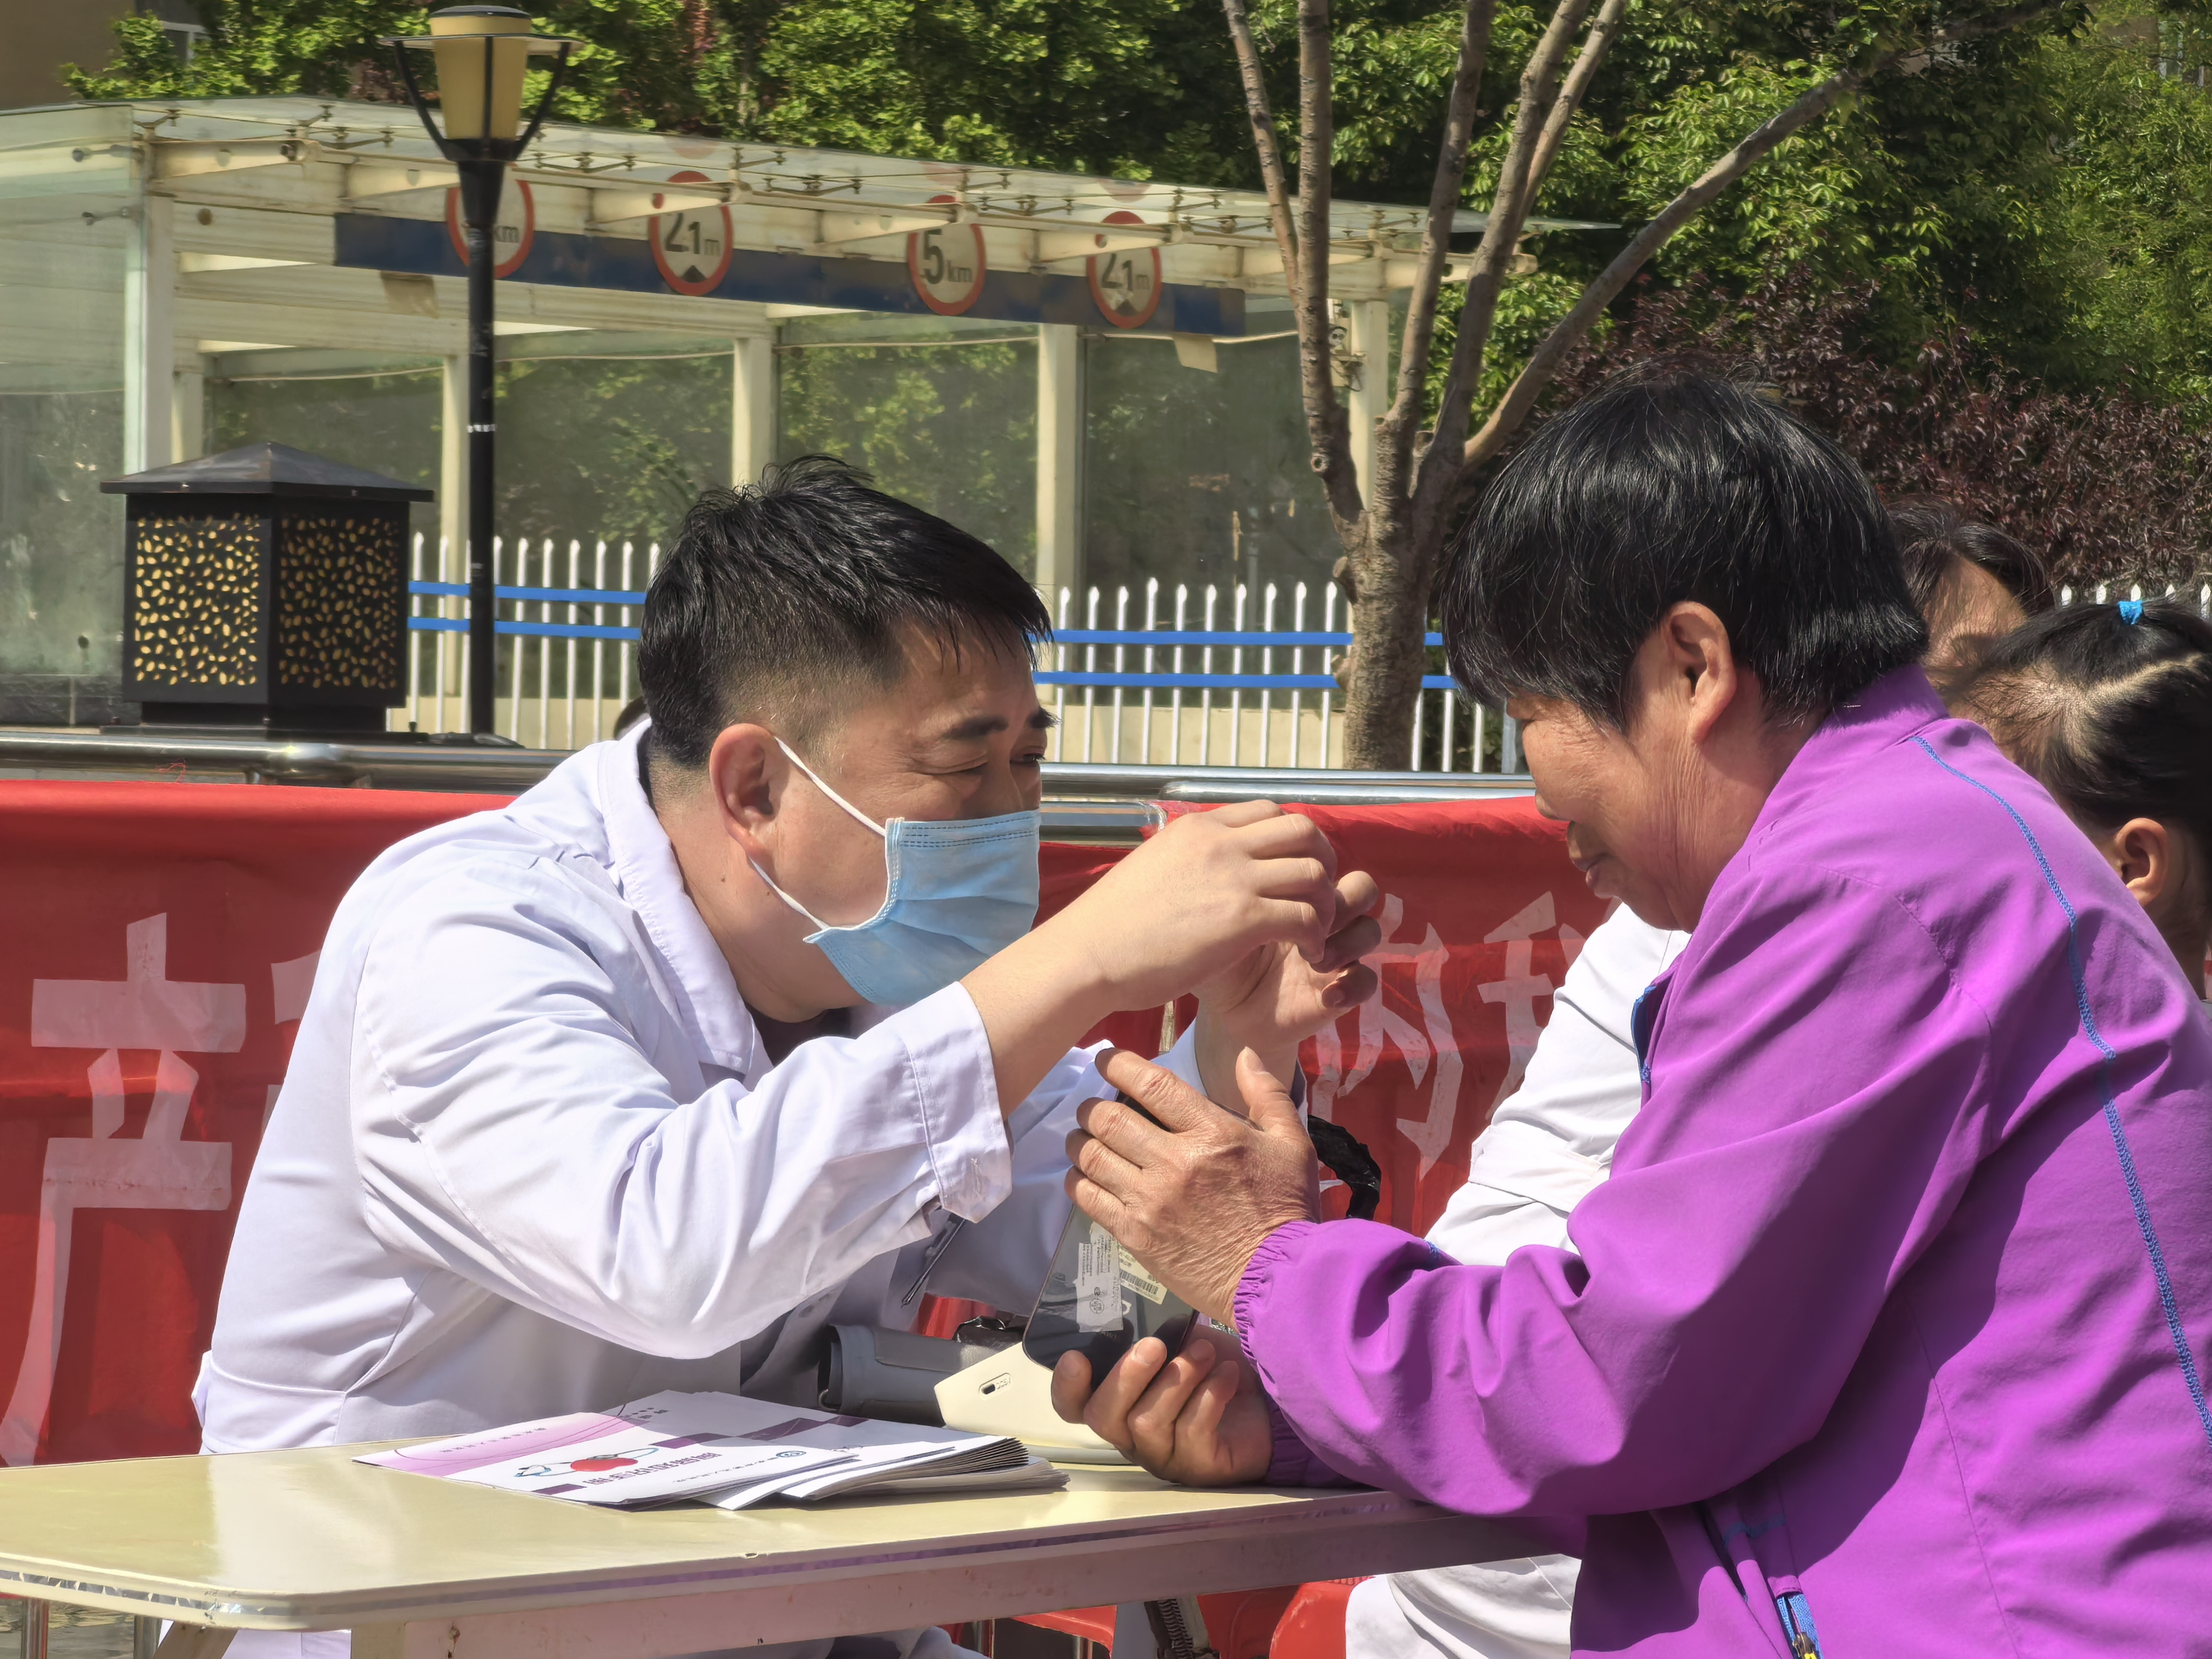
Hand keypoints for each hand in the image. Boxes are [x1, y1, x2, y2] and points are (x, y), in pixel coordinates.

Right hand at [1037, 802, 1351, 1014]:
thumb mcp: (1153, 865)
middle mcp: (1220, 843)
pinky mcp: (1242, 920)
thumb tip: (1205, 863)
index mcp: (1199, 827)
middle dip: (1322, 862)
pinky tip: (1307, 952)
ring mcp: (1233, 879)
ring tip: (1316, 931)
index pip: (1270, 811)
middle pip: (1304, 830)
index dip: (1294, 841)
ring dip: (1325, 903)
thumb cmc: (1113, 924)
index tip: (1292, 871)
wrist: (1088, 954)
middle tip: (1316, 897)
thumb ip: (1189, 857)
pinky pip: (1306, 916)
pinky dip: (1316, 935)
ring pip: (1314, 873)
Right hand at [1050, 1327, 1272, 1485]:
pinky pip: (1191, 1431)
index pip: (1073, 1407)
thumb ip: (1150, 1331)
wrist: (1268, 1400)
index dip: (1065, 1387)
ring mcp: (1164, 1455)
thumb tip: (1134, 1299)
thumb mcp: (1179, 1341)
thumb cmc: (1213, 1367)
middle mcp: (1133, 1436)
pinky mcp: (1198, 1466)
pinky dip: (1209, 1396)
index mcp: (1119, 1403)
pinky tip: (1226, 1375)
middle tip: (1155, 1345)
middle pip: (1104, 1417)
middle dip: (1126, 1376)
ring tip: (1205, 1353)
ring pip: (1148, 1423)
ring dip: (1178, 1379)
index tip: (1076, 1357)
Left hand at [1066, 1047, 1319, 1323]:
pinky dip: (1077, 1180)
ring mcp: (1150, 1201)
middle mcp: (1174, 1162)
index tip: (1106, 1059)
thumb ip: (1266, 1094)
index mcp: (1212, 1132)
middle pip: (1108, 1118)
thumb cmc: (1286, 1209)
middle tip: (1092, 1106)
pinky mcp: (1135, 1235)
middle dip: (1091, 1105)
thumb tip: (1243, 1054)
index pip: (1151, 1085)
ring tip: (1082, 1138)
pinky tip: (1083, 1175)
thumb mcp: (1292, 1144)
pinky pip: (1088, 1198)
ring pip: (1090, 1156)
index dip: (1119, 1064)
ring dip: (1079, 1140)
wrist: (1275, 1280)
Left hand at [1192, 867, 1380, 1109]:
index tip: (1279, 886)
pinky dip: (1354, 985)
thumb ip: (1226, 889)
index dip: (1316, 866)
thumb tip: (1223, 853)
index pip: (1326, 860)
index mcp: (1296, 892)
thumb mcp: (1211, 921)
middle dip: (1340, 897)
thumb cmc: (1215, 957)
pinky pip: (1368, 980)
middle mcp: (1322, 916)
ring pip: (1370, 929)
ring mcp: (1335, 951)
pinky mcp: (1341, 988)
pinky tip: (1327, 995)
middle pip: (1361, 885)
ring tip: (1314, 960)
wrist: (1222, 1011)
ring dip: (1348, 941)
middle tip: (1304, 916)